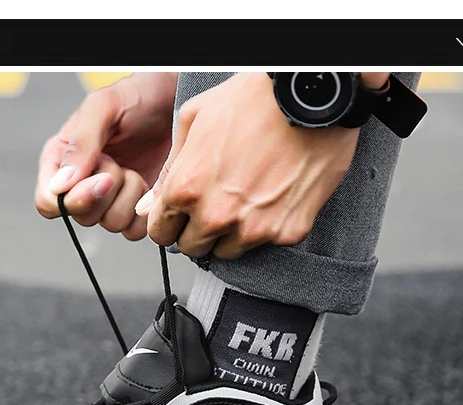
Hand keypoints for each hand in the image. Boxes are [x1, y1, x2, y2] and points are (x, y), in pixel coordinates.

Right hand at [35, 73, 176, 240]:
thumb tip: (59, 185)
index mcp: (60, 161)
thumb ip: (81, 144)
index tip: (102, 179)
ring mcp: (109, 200)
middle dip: (107, 192)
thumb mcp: (103, 108)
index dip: (72, 200)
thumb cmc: (137, 97)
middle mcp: (81, 185)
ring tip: (135, 170)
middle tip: (120, 163)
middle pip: (81, 216)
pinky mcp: (134, 210)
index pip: (48, 202)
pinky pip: (133, 231)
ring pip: (110, 224)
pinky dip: (145, 212)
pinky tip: (149, 187)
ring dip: (129, 197)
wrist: (176, 101)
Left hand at [137, 72, 361, 258]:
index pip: (161, 233)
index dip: (168, 223)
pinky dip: (267, 226)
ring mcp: (254, 228)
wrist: (314, 95)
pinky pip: (267, 244)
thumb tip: (149, 205)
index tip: (179, 217)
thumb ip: (169, 170)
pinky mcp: (287, 232)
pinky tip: (273, 196)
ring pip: (228, 252)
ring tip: (245, 199)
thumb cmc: (255, 98)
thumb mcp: (195, 119)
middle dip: (196, 231)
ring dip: (230, 233)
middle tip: (213, 205)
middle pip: (192, 248)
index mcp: (187, 189)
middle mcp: (217, 215)